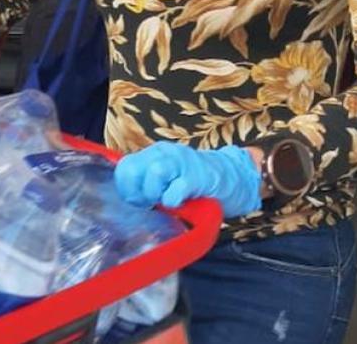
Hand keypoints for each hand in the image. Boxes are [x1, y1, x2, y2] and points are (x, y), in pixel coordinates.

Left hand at [114, 142, 261, 217]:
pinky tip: (179, 204)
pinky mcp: (198, 176)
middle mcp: (164, 153)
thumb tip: (127, 201)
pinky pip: (177, 189)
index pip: (123, 167)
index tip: (138, 202)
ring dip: (155, 194)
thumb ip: (147, 183)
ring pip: (154, 172)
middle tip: (149, 204)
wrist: (233, 177)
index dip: (126, 189)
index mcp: (153, 154)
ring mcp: (182, 162)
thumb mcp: (167, 178)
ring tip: (164, 202)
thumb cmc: (194, 182)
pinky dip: (174, 201)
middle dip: (137, 192)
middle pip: (133, 169)